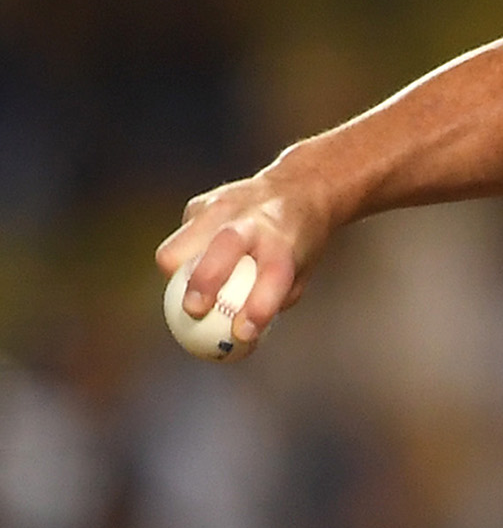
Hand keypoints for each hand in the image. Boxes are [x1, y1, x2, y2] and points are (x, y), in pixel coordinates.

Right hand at [155, 166, 334, 346]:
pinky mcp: (200, 205)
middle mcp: (253, 221)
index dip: (258, 308)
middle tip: (194, 311)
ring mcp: (222, 208)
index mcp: (286, 241)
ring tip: (186, 291)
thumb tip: (237, 339)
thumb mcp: (301, 271)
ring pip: (179, 245)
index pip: (273, 276)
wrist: (298, 188)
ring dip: (176, 275)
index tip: (243, 335)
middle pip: (222, 249)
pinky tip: (200, 259)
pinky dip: (183, 259)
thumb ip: (273, 301)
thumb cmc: (297, 243)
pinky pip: (180, 240)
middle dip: (203, 283)